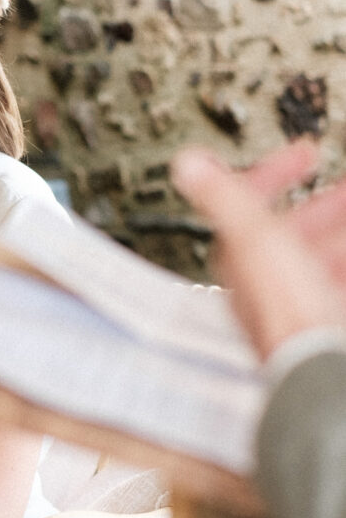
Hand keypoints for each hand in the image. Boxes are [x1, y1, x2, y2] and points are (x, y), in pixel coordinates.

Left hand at [171, 141, 345, 359]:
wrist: (324, 365)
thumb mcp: (254, 238)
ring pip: (317, 254)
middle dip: (321, 202)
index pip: (250, 204)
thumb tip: (187, 163)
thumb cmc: (288, 308)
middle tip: (344, 186)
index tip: (303, 153)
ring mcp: (295, 300)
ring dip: (338, 228)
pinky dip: (342, 258)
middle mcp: (264, 280)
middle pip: (291, 230)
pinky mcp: (323, 317)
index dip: (275, 172)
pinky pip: (335, 278)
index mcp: (242, 258)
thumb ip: (224, 197)